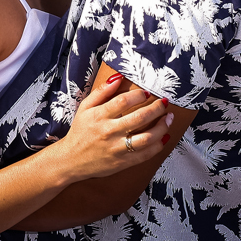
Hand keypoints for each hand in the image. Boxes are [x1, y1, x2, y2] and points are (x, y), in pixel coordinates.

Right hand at [48, 74, 172, 183]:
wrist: (71, 160)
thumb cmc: (80, 131)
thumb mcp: (85, 108)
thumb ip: (101, 92)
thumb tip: (118, 78)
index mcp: (99, 116)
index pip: (124, 101)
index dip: (139, 95)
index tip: (147, 93)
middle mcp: (109, 132)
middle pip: (139, 117)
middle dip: (157, 108)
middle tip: (164, 103)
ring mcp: (117, 148)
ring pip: (147, 137)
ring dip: (162, 127)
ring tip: (169, 118)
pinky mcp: (123, 162)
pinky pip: (146, 154)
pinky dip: (158, 145)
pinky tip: (164, 137)